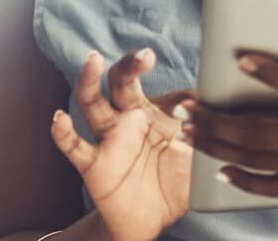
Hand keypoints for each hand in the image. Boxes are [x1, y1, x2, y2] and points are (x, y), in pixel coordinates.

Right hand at [49, 49, 192, 240]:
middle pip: (121, 83)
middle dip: (130, 65)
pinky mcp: (93, 164)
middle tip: (143, 55)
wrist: (149, 221)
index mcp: (154, 114)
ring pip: (93, 103)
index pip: (165, 93)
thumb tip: (217, 108)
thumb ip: (207, 134)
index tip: (199, 100)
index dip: (182, 96)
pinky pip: (74, 146)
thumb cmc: (174, 183)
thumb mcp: (198, 158)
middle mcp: (128, 120)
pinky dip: (63, 132)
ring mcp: (108, 139)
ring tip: (92, 60)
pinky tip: (60, 119)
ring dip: (89, 80)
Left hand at [184, 39, 277, 229]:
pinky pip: (275, 185)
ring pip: (256, 157)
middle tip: (184, 107)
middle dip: (216, 119)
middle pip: (257, 129)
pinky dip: (245, 181)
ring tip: (187, 132)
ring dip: (218, 145)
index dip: (270, 73)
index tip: (241, 59)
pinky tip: (221, 173)